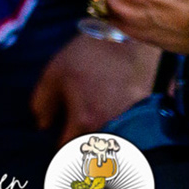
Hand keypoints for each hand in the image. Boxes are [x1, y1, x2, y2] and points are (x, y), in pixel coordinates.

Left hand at [30, 32, 156, 142]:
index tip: (60, 136)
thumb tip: (42, 125)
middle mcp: (111, 127)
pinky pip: (132, 129)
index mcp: (85, 119)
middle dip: (83, 145)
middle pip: (93, 149)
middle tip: (77, 130)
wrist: (125, 39)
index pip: (69, 147)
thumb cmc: (85, 57)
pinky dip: (123, 128)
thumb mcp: (54, 74)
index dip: (61, 144)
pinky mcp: (147, 114)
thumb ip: (43, 102)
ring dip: (103, 138)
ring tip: (95, 122)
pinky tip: (114, 114)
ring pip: (112, 141)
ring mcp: (132, 122)